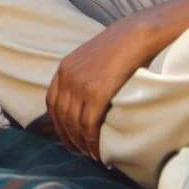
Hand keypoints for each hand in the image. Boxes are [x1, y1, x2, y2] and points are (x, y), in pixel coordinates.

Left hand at [46, 10, 172, 160]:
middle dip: (67, 138)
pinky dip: (91, 141)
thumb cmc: (120, 47)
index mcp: (64, 69)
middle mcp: (67, 78)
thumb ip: (83, 75)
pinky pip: (88, 124)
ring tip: (89, 154)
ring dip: (80, 143)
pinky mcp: (97, 93)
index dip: (57, 124)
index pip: (52, 103)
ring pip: (73, 124)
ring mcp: (80, 85)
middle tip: (77, 151)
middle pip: (61, 117)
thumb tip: (85, 96)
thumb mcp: (92, 58)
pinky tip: (97, 150)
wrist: (136, 34)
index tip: (66, 136)